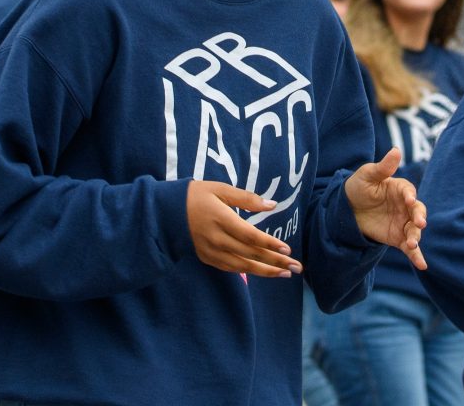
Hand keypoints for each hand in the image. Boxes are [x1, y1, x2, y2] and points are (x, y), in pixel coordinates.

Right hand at [186, 180, 302, 278]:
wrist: (166, 212)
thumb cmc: (196, 196)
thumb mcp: (221, 189)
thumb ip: (247, 198)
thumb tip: (272, 205)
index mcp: (221, 219)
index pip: (251, 236)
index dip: (270, 244)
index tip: (287, 249)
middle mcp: (217, 239)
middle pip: (251, 254)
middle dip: (276, 262)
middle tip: (296, 267)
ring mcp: (211, 251)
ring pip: (243, 265)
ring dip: (266, 271)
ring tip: (285, 274)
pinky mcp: (207, 258)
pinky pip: (231, 268)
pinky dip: (248, 271)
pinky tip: (262, 271)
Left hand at [344, 148, 427, 269]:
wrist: (347, 209)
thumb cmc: (358, 187)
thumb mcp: (367, 175)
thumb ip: (382, 167)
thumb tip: (396, 150)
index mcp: (400, 189)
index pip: (409, 192)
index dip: (409, 196)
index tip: (408, 200)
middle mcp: (405, 207)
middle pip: (417, 212)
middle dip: (419, 217)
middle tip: (419, 223)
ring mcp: (403, 223)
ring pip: (415, 230)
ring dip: (416, 237)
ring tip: (412, 244)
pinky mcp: (398, 238)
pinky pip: (410, 248)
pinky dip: (416, 256)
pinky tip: (422, 265)